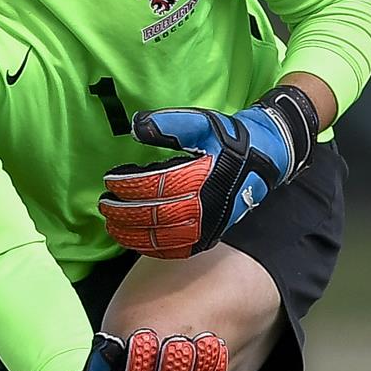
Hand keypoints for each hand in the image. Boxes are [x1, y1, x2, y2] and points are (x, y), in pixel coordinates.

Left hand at [98, 85, 318, 258]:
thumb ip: (167, 123)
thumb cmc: (230, 138)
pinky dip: (156, 249)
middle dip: (125, 212)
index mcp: (201, 175)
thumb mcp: (201, 122)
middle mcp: (204, 204)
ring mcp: (208, 223)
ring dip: (135, 234)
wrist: (266, 157)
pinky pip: (180, 249)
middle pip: (155, 215)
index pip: (155, 185)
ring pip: (165, 237)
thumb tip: (135, 125)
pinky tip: (138, 243)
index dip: (129, 185)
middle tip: (104, 205)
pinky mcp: (211, 234)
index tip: (109, 180)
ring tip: (113, 226)